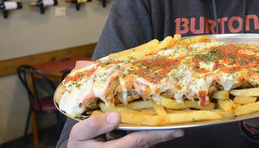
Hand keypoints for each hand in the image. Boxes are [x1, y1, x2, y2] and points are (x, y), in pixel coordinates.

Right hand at [68, 112, 183, 146]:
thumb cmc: (79, 146)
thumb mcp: (79, 134)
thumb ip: (95, 125)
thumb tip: (116, 116)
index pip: (141, 141)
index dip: (160, 135)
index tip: (179, 130)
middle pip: (146, 140)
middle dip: (155, 127)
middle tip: (166, 114)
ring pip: (143, 140)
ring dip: (142, 129)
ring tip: (130, 121)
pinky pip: (137, 141)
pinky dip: (136, 133)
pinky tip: (120, 129)